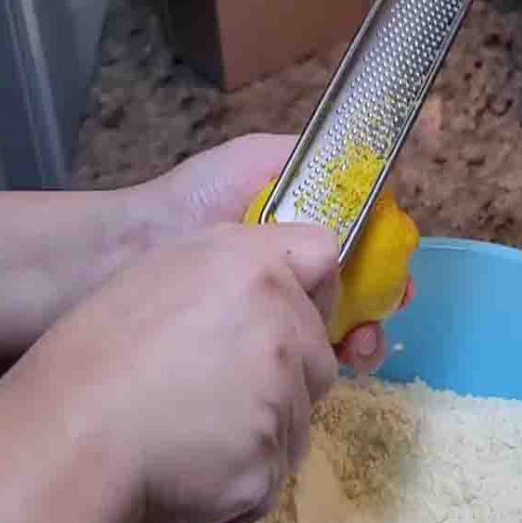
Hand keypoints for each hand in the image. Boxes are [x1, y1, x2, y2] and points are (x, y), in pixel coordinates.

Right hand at [14, 225, 338, 522]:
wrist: (66, 440)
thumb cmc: (93, 356)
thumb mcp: (159, 278)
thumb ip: (229, 277)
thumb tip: (270, 295)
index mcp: (252, 268)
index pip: (322, 256)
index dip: (310, 292)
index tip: (285, 320)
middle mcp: (283, 327)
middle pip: (319, 356)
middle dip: (286, 377)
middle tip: (215, 393)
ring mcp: (283, 400)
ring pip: (297, 421)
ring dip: (260, 433)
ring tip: (190, 435)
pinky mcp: (270, 465)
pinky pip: (270, 474)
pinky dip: (240, 480)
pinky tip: (191, 471)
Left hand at [134, 133, 411, 372]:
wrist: (127, 255)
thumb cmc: (194, 202)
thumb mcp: (257, 160)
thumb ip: (315, 161)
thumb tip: (374, 169)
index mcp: (302, 229)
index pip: (363, 248)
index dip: (386, 263)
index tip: (395, 279)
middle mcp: (296, 273)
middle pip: (361, 293)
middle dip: (381, 306)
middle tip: (383, 315)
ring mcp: (278, 312)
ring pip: (343, 330)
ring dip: (366, 337)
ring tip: (362, 345)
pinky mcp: (258, 347)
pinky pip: (308, 358)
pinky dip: (334, 362)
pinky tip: (341, 360)